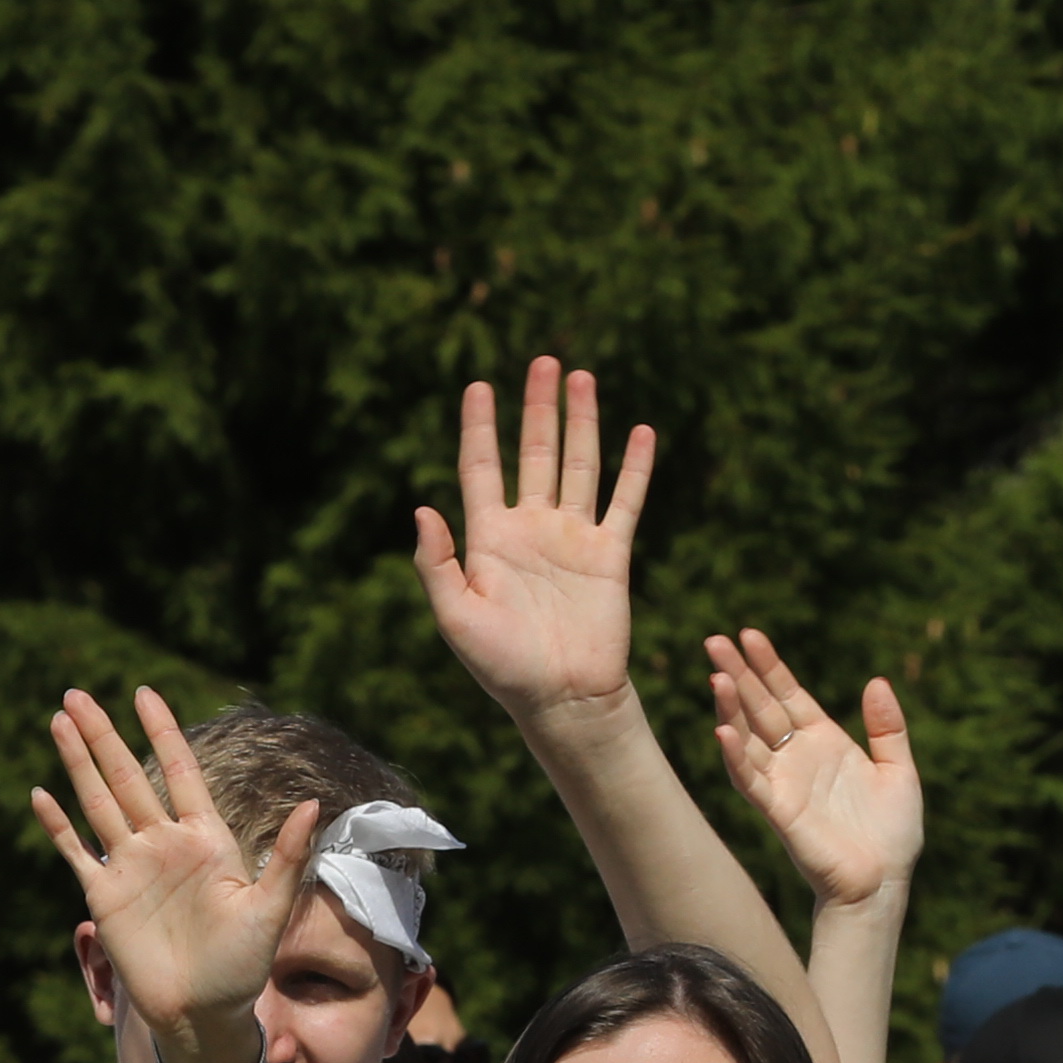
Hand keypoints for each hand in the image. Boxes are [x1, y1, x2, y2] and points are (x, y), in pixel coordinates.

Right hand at [33, 687, 316, 1052]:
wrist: (203, 1014)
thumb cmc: (243, 967)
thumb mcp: (271, 909)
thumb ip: (286, 856)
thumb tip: (313, 804)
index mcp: (205, 839)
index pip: (180, 771)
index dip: (161, 731)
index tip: (144, 693)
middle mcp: (164, 844)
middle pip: (127, 776)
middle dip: (103, 735)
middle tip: (77, 692)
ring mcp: (130, 867)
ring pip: (98, 801)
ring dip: (78, 763)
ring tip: (58, 721)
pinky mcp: (104, 897)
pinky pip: (76, 851)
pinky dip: (58, 824)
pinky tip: (40, 793)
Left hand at [410, 357, 656, 719]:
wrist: (562, 700)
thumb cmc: (502, 667)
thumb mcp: (455, 617)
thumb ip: (437, 564)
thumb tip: (422, 508)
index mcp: (489, 539)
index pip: (482, 467)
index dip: (480, 426)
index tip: (478, 385)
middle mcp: (532, 529)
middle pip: (536, 453)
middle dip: (537, 409)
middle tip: (543, 362)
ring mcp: (573, 539)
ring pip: (580, 466)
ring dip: (582, 422)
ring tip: (582, 377)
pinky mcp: (611, 556)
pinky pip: (626, 502)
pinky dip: (635, 468)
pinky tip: (640, 431)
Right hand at [704, 632, 921, 909]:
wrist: (885, 882)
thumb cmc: (893, 833)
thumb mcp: (899, 771)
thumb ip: (888, 728)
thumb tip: (877, 682)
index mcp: (824, 741)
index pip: (788, 694)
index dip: (769, 665)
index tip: (749, 634)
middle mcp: (797, 757)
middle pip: (760, 707)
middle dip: (738, 674)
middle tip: (714, 641)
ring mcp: (784, 783)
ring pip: (748, 738)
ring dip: (730, 709)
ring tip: (716, 676)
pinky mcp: (779, 811)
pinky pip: (750, 780)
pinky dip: (735, 756)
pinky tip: (722, 731)